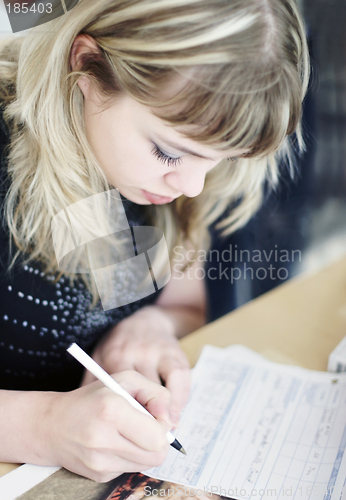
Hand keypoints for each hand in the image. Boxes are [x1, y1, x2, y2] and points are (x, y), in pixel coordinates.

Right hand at [47, 371, 170, 482]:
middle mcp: (103, 439)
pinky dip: (129, 456)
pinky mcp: (98, 475)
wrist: (53, 424)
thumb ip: (156, 393)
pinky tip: (114, 442)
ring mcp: (99, 462)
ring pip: (145, 465)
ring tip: (129, 432)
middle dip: (158, 441)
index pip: (157, 436)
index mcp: (111, 410)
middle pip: (156, 455)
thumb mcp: (126, 380)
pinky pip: (129, 469)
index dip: (163, 427)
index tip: (155, 417)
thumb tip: (170, 421)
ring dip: (144, 449)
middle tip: (147, 426)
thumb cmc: (94, 397)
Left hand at [82, 306, 190, 426]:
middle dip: (145, 421)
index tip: (124, 436)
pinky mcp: (175, 354)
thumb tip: (80, 416)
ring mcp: (157, 353)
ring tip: (164, 430)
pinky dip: (180, 400)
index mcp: (114, 357)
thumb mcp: (99, 357)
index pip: (118, 393)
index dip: (123, 418)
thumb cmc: (119, 345)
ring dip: (165, 414)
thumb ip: (90, 382)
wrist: (145, 320)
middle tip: (146, 441)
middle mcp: (136, 354)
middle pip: (141, 394)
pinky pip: (180, 380)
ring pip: (163, 389)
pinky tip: (176, 413)